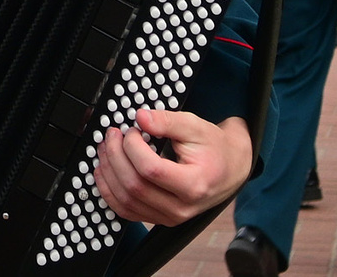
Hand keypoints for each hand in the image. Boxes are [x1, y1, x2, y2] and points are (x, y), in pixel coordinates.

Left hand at [93, 109, 253, 224]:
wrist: (230, 168)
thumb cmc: (214, 148)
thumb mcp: (195, 126)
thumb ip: (167, 121)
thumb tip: (140, 117)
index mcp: (194, 185)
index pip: (151, 170)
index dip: (133, 147)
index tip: (131, 130)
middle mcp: (182, 207)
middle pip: (135, 187)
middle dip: (115, 157)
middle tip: (113, 136)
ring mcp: (170, 217)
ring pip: (126, 201)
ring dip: (108, 174)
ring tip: (106, 150)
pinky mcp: (160, 219)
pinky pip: (127, 212)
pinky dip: (110, 192)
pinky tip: (105, 172)